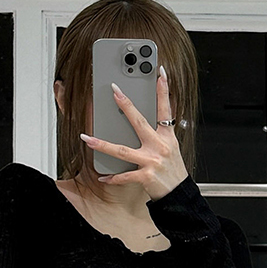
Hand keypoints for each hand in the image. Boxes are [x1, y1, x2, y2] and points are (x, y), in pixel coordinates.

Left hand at [80, 65, 188, 198]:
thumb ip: (160, 134)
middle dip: (126, 105)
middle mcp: (159, 146)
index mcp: (167, 137)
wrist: (179, 194)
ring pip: (122, 150)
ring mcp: (151, 161)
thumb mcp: (171, 147)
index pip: (166, 108)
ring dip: (102, 144)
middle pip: (139, 121)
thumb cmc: (173, 171)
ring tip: (87, 138)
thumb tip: (147, 120)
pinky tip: (102, 177)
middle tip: (114, 91)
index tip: (160, 73)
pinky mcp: (146, 177)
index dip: (164, 89)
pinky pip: (124, 176)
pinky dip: (112, 178)